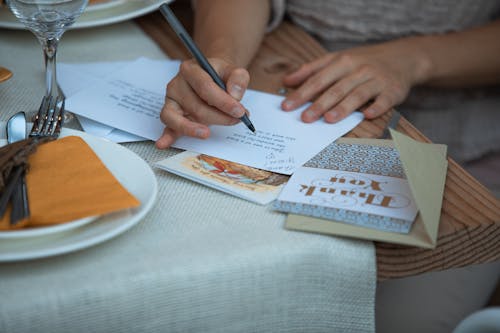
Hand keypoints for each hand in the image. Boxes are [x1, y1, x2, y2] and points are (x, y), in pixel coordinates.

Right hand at [156, 58, 249, 148]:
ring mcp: (171, 101)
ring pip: (179, 118)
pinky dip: (166, 136)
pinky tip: (163, 144)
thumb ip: (238, 78)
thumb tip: (234, 95)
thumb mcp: (232, 70)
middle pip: (195, 106)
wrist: (211, 77)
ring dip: (193, 128)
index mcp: (190, 70)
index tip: (240, 112)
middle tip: (237, 120)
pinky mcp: (171, 114)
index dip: (223, 102)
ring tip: (207, 133)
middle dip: (218, 117)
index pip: (205, 87)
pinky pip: (168, 126)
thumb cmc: (219, 75)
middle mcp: (176, 84)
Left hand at [281, 39, 426, 122]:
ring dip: (343, 107)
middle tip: (305, 118)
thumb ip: (311, 69)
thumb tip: (286, 80)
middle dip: (319, 104)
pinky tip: (367, 116)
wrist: (402, 57)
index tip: (287, 106)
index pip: (318, 79)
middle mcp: (359, 70)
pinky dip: (377, 108)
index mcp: (343, 62)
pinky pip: (384, 100)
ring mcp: (377, 80)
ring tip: (328, 119)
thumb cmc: (363, 61)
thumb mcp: (337, 59)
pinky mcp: (393, 90)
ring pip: (357, 94)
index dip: (302, 93)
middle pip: (336, 89)